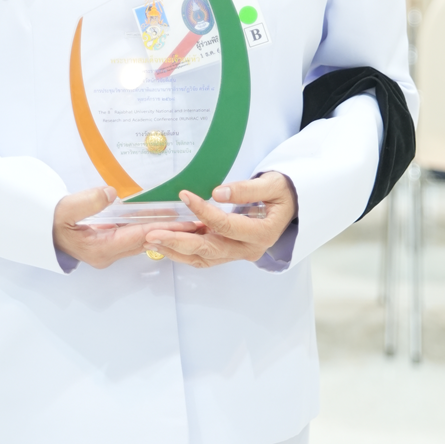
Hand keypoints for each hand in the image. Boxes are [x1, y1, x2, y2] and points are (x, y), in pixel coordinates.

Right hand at [52, 184, 200, 269]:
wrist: (36, 231)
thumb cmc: (50, 221)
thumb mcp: (66, 210)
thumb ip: (88, 201)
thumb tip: (111, 193)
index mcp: (101, 249)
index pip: (140, 237)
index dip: (165, 229)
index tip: (187, 224)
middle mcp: (108, 254)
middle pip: (146, 242)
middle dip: (172, 233)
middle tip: (198, 224)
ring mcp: (108, 252)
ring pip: (142, 241)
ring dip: (163, 232)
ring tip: (188, 223)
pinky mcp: (107, 245)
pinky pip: (133, 237)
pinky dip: (149, 229)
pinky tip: (162, 220)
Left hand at [139, 172, 296, 268]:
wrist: (292, 206)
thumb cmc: (283, 193)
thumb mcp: (272, 185)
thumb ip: (246, 190)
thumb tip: (218, 193)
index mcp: (261, 233)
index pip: (225, 225)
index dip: (203, 211)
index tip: (184, 194)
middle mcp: (248, 249)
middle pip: (209, 249)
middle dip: (179, 242)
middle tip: (153, 234)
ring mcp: (238, 254)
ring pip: (203, 258)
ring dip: (176, 250)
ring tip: (152, 240)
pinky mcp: (229, 252)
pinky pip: (204, 257)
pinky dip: (184, 252)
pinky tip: (166, 243)